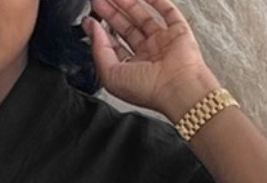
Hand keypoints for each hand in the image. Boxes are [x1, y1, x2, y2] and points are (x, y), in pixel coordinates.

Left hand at [83, 0, 218, 116]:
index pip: (113, 46)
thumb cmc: (147, 90)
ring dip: (128, 3)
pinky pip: (166, 11)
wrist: (177, 88)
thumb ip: (98, 50)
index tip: (89, 19)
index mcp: (131, 70)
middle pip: (126, 29)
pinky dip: (156, 0)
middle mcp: (147, 56)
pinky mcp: (178, 31)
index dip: (100, 32)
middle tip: (98, 0)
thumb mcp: (110, 75)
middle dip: (111, 13)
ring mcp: (162, 42)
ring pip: (142, 17)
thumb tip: (92, 28)